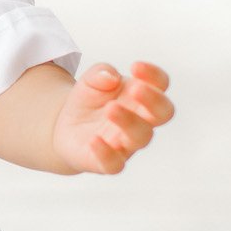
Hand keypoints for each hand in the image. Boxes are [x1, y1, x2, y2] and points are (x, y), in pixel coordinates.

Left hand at [51, 62, 173, 174]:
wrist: (66, 127)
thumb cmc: (89, 101)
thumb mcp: (90, 80)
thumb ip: (100, 73)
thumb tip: (110, 77)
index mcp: (142, 96)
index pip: (160, 84)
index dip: (154, 75)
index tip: (135, 66)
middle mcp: (141, 120)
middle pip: (163, 112)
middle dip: (153, 100)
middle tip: (136, 88)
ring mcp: (127, 143)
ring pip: (141, 137)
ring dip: (128, 121)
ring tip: (110, 108)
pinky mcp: (109, 161)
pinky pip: (114, 164)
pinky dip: (106, 153)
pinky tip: (94, 140)